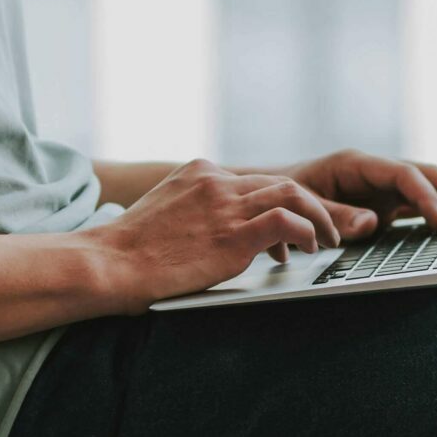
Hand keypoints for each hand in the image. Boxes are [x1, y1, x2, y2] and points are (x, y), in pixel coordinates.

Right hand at [88, 159, 345, 312]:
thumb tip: (214, 230)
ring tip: (328, 239)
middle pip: (279, 182)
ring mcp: (225, 205)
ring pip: (292, 194)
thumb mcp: (164, 212)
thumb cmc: (129, 251)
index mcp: (200, 172)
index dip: (279, 204)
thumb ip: (194, 210)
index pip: (255, 180)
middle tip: (325, 228)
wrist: (108, 263)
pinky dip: (307, 231)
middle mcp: (216, 181)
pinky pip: (286, 221)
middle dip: (309, 205)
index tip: (290, 228)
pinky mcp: (233, 234)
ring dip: (319, 217)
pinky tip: (309, 247)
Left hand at [279, 149, 436, 241]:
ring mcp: (384, 186)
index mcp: (356, 164)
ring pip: (432, 187)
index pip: (403, 175)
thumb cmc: (283, 197)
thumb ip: (336, 213)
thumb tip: (372, 223)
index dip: (426, 198)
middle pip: (427, 176)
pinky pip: (423, 204)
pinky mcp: (386, 203)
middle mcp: (376, 171)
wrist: (269, 195)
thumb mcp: (302, 204)